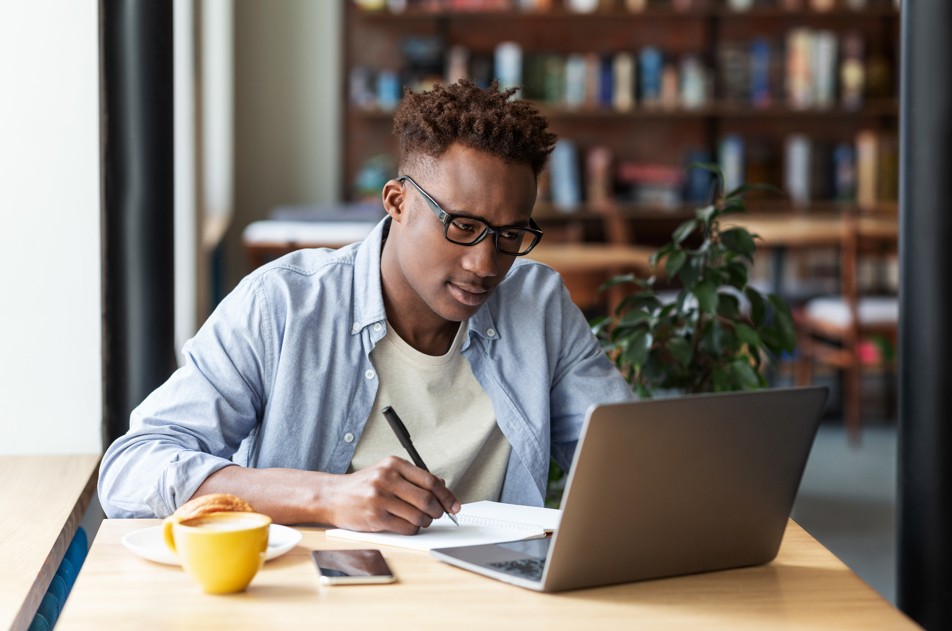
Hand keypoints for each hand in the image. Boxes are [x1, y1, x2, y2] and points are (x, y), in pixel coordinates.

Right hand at [327, 456, 459, 534]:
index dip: (446, 495)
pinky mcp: (376, 517)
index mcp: (393, 464)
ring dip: (424, 522)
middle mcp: (387, 478)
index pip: (430, 480)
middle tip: (437, 514)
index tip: (454, 505)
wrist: (332, 496)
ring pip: (418, 516)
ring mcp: (380, 498)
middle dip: (438, 511)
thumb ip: (413, 477)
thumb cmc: (362, 486)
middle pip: (427, 499)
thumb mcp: (387, 472)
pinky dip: (412, 529)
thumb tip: (442, 486)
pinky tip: (406, 524)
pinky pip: (406, 527)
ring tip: (419, 519)